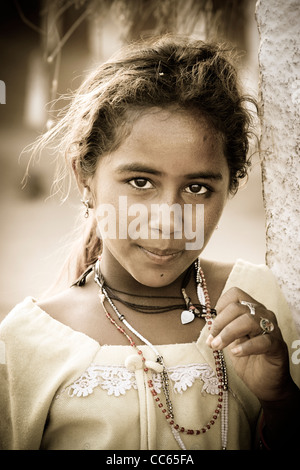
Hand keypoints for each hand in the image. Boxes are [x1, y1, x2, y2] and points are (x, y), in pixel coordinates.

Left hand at [206, 287, 293, 401]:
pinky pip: (262, 341)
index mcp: (252, 310)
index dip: (221, 305)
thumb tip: (209, 325)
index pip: (236, 294)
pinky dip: (246, 346)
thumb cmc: (248, 360)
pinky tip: (235, 352)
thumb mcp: (231, 341)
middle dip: (220, 323)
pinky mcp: (277, 347)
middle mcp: (263, 315)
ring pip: (249, 320)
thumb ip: (223, 330)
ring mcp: (272, 330)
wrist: (266, 384)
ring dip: (228, 333)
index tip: (213, 323)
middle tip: (211, 340)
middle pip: (238, 307)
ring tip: (218, 346)